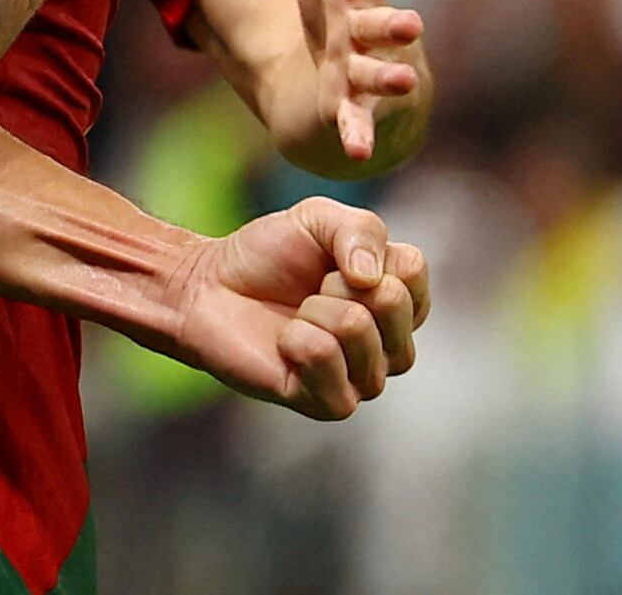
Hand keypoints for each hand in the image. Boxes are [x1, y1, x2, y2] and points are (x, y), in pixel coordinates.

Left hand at [160, 198, 429, 420]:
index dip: (362, 251)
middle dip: (336, 280)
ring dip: (313, 309)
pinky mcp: (331, 403)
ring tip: (297, 315)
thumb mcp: (317, 219)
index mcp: (397, 302)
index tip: (331, 259)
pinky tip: (285, 342)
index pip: (412, 270)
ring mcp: (364, 378)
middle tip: (310, 288)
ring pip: (357, 327)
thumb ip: (361, 230)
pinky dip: (297, 338)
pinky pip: (325, 358)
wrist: (208, 288)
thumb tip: (372, 280)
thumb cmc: (267, 256)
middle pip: (393, 301)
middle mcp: (391, 345)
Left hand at [261, 0, 425, 162]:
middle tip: (412, 22)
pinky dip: (356, 135)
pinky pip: (353, 121)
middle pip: (377, 23)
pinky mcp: (348, 107)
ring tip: (402, 77)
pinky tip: (357, 152)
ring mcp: (360, 70)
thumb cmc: (333, 8)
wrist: (342, 77)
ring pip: (373, 72)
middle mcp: (364, 28)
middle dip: (391, 22)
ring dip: (386, 74)